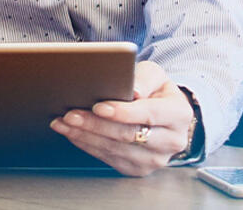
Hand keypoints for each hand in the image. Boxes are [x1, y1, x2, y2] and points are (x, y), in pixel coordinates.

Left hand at [50, 60, 193, 175]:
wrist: (163, 112)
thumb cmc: (155, 89)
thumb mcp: (153, 74)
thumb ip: (143, 78)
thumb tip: (132, 91)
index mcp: (179, 114)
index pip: (148, 114)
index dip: (122, 112)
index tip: (98, 107)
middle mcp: (172, 141)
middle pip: (128, 135)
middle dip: (95, 124)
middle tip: (70, 114)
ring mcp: (156, 159)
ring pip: (117, 150)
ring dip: (86, 136)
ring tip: (64, 123)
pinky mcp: (140, 169)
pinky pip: (111, 159)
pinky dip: (88, 146)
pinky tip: (73, 134)